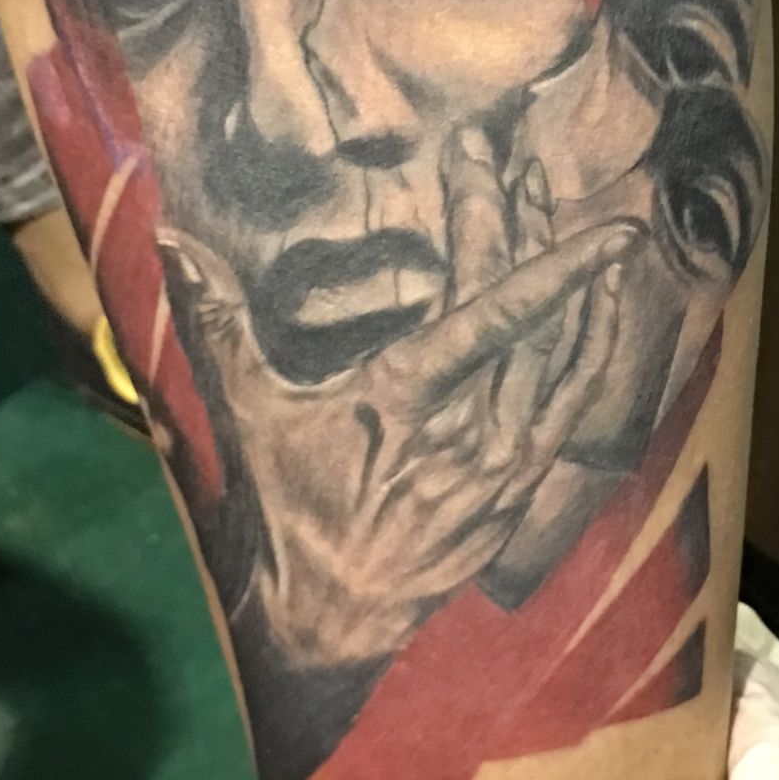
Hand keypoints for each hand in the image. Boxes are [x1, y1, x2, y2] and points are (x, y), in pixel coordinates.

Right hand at [167, 130, 642, 666]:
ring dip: (571, 274)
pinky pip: (577, 400)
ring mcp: (508, 461)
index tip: (545, 184)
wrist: (327, 620)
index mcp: (408, 400)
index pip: (491, 308)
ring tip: (566, 205)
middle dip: (522, 223)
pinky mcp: (525, 484)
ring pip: (561, 349)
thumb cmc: (286, 509)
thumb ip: (218, 319)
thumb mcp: (248, 413)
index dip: (532, 244)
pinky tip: (607, 297)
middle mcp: (473, 429)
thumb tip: (171, 240)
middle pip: (527, 310)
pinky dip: (596, 342)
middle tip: (519, 159)